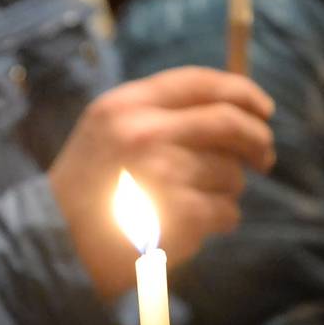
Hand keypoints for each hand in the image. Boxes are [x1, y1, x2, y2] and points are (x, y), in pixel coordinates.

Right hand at [46, 66, 275, 298]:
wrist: (59, 242)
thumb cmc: (91, 185)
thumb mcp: (108, 128)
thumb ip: (159, 110)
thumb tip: (232, 104)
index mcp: (127, 105)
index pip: (199, 83)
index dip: (242, 91)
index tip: (263, 108)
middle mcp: (145, 132)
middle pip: (228, 122)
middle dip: (257, 138)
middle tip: (264, 156)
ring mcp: (163, 174)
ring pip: (231, 172)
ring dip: (226, 189)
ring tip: (194, 200)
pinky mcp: (179, 215)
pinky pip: (227, 211)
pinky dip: (220, 220)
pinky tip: (193, 225)